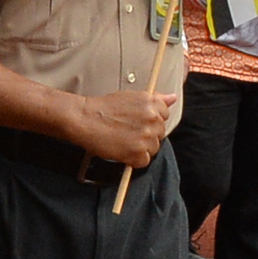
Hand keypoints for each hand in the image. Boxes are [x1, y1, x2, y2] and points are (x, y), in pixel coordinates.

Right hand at [65, 88, 181, 168]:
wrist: (85, 119)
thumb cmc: (104, 108)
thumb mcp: (131, 96)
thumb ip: (155, 99)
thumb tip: (172, 98)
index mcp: (151, 103)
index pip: (164, 115)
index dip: (150, 120)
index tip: (138, 122)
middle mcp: (152, 118)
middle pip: (160, 133)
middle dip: (146, 135)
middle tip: (128, 132)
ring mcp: (146, 136)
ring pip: (153, 148)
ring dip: (141, 148)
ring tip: (124, 141)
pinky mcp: (138, 152)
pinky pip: (144, 161)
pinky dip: (134, 160)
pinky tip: (122, 150)